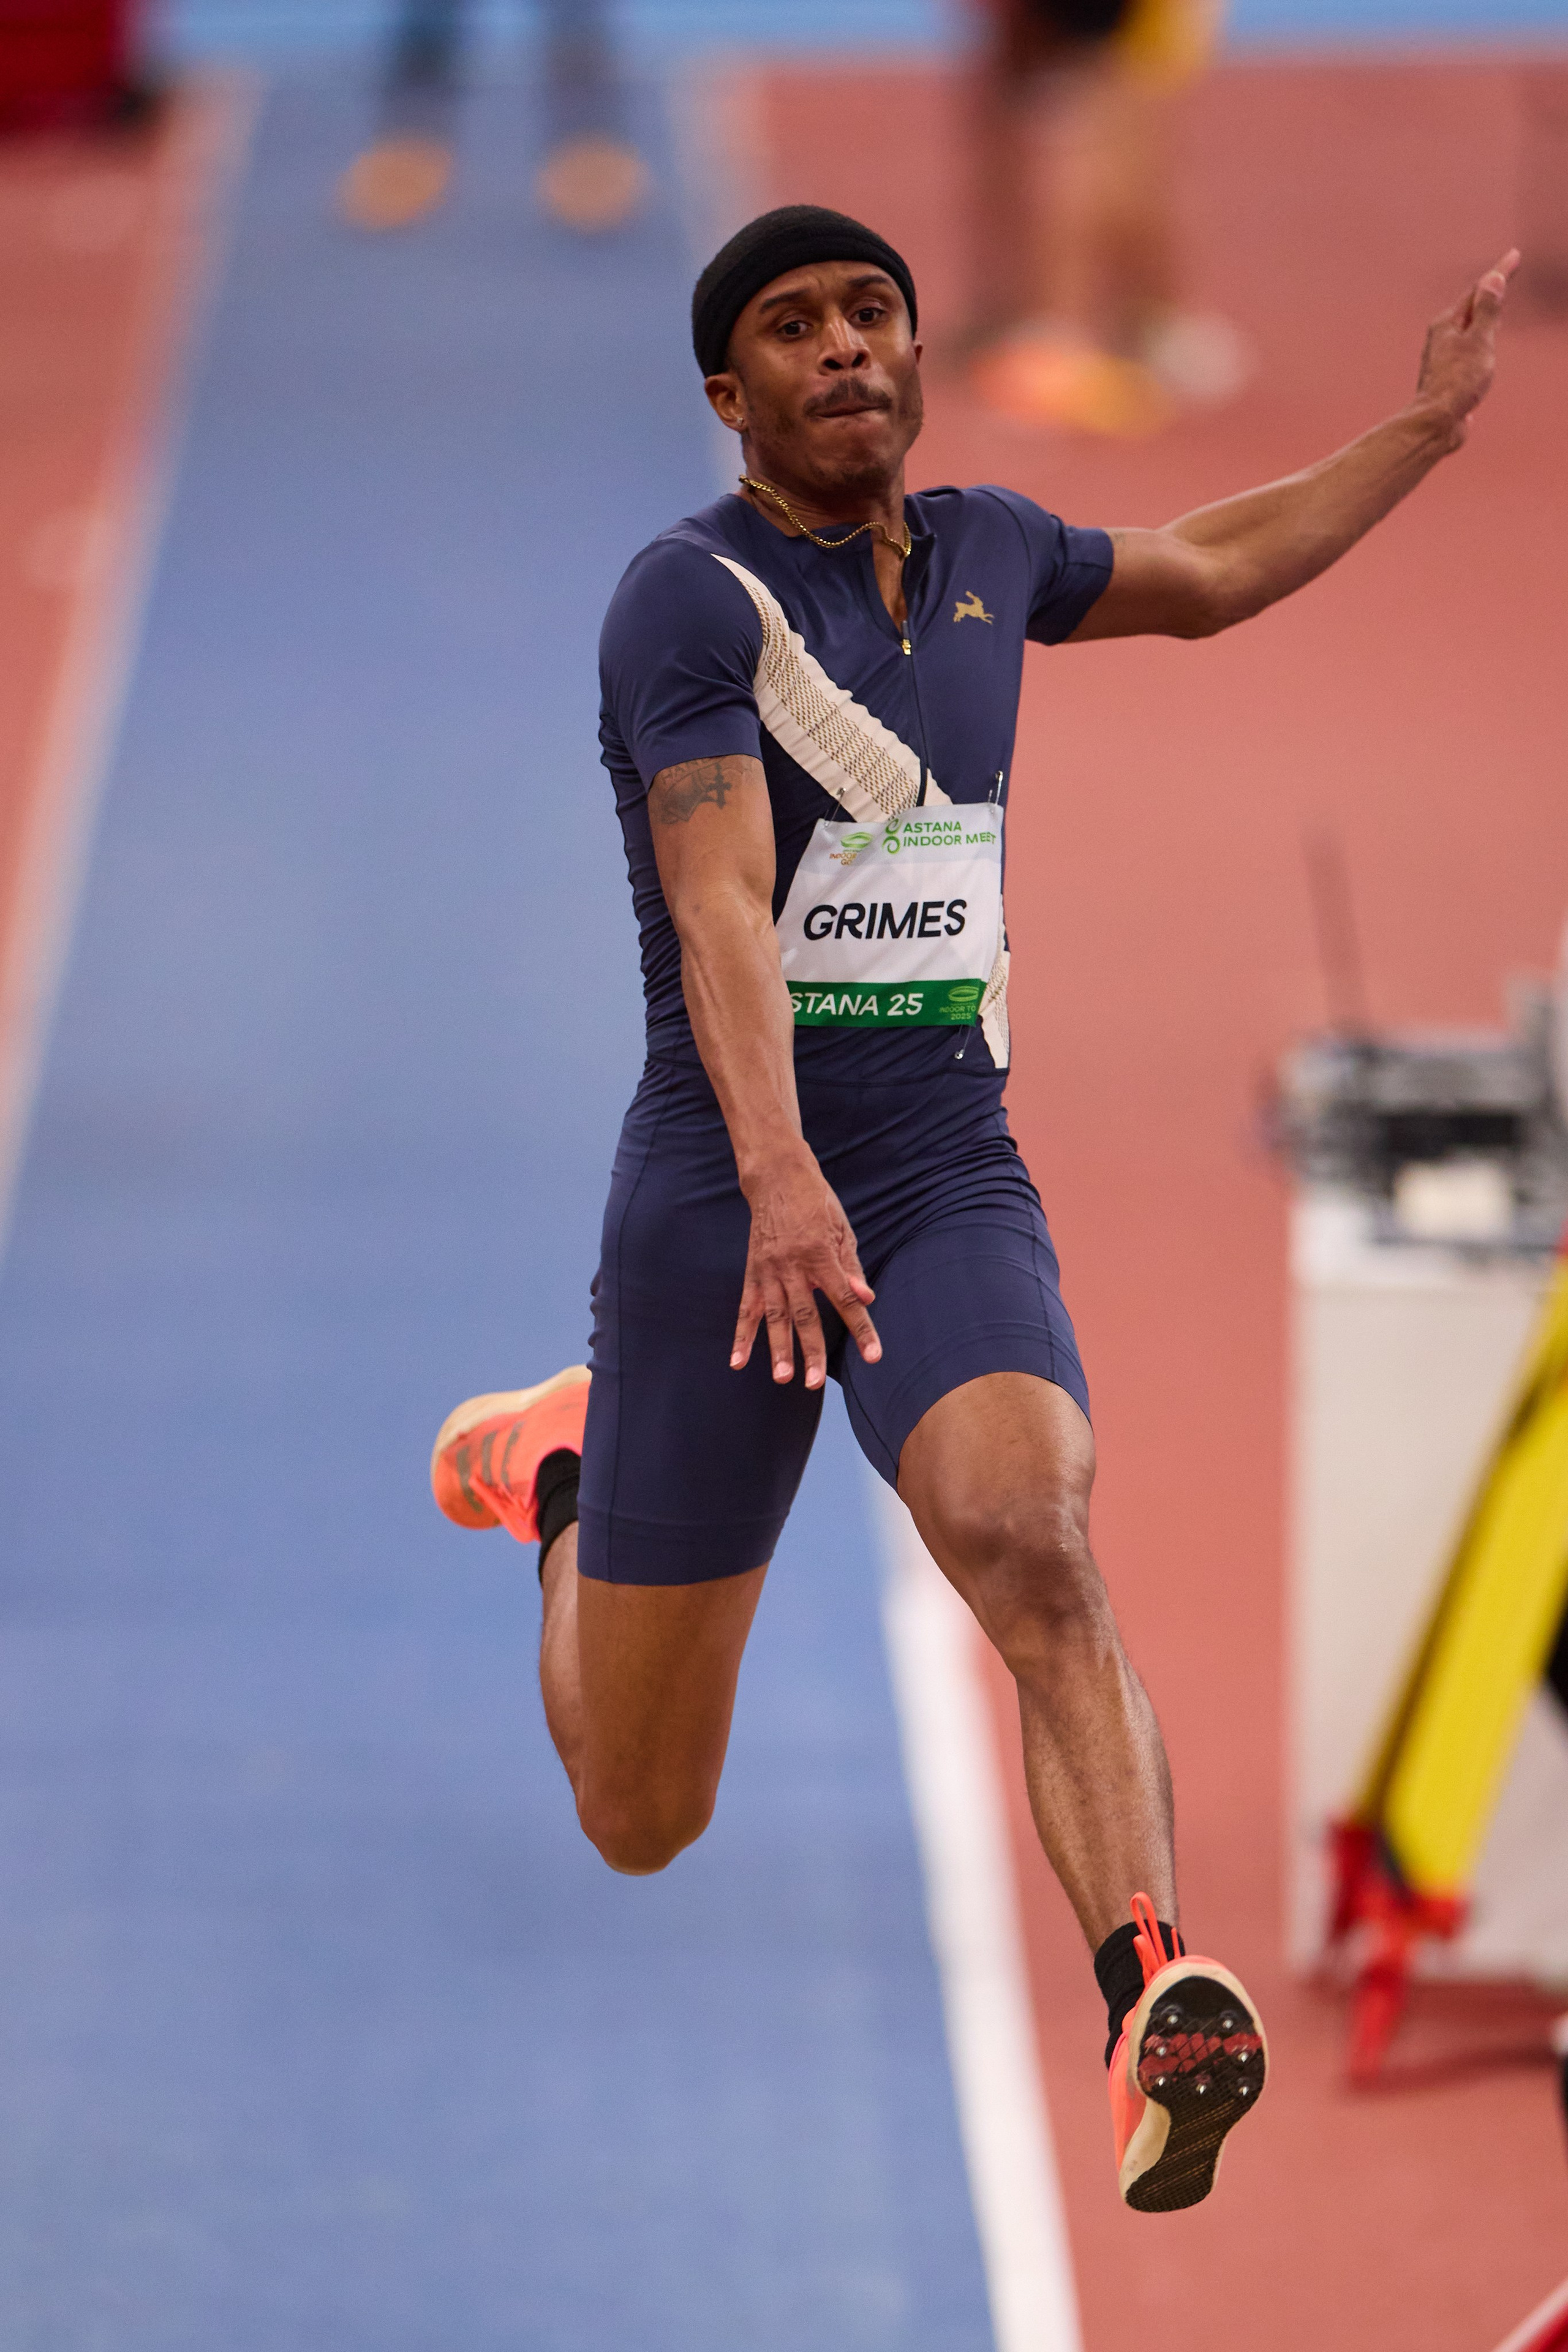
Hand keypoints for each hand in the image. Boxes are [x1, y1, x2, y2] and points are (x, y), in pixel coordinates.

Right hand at [732, 1148, 881, 1388]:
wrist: (777, 1177)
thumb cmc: (816, 1203)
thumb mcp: (841, 1229)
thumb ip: (850, 1267)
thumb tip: (866, 1298)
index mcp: (821, 1254)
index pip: (845, 1299)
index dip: (861, 1328)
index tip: (873, 1355)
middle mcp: (793, 1265)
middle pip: (804, 1314)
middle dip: (810, 1350)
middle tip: (813, 1383)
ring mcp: (769, 1270)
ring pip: (774, 1316)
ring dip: (777, 1349)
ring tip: (783, 1377)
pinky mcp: (752, 1272)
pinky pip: (746, 1308)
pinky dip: (741, 1335)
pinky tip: (738, 1361)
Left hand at [1414, 249, 1518, 444]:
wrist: (1437, 423)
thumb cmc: (1458, 382)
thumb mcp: (1479, 341)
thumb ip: (1486, 311)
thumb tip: (1492, 279)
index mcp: (1447, 324)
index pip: (1478, 291)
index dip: (1499, 272)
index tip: (1514, 256)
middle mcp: (1442, 337)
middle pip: (1470, 307)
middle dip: (1489, 290)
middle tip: (1504, 273)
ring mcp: (1444, 357)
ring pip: (1469, 328)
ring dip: (1484, 315)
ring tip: (1496, 305)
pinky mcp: (1449, 375)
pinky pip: (1468, 348)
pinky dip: (1481, 339)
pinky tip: (1484, 345)